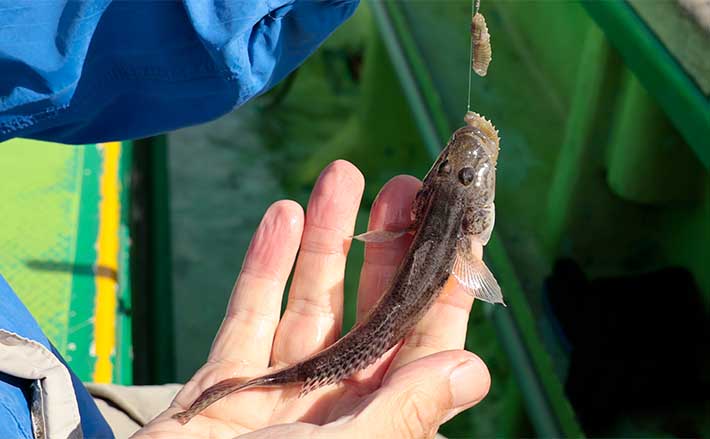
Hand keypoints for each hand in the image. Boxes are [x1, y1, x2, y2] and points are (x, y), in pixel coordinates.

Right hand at [133, 160, 489, 438]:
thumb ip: (407, 412)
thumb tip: (473, 369)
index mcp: (377, 421)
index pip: (425, 345)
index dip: (444, 287)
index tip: (459, 229)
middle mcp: (336, 403)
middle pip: (371, 312)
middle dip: (386, 248)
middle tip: (401, 189)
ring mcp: (281, 390)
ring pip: (311, 302)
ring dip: (326, 240)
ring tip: (340, 179)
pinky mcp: (228, 382)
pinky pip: (251, 314)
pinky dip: (266, 266)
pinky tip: (282, 217)